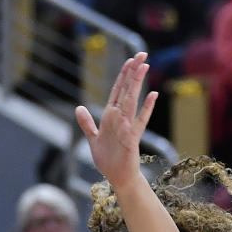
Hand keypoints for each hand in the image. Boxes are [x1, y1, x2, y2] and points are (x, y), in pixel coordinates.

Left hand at [75, 52, 157, 191]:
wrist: (117, 177)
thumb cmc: (108, 160)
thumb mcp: (93, 139)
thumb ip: (87, 123)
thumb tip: (78, 108)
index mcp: (110, 116)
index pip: (117, 90)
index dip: (123, 75)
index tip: (130, 59)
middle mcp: (120, 118)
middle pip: (126, 90)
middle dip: (132, 72)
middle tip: (142, 53)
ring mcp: (127, 127)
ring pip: (132, 100)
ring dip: (137, 83)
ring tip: (144, 65)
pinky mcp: (132, 138)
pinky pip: (139, 121)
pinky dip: (146, 109)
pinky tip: (152, 95)